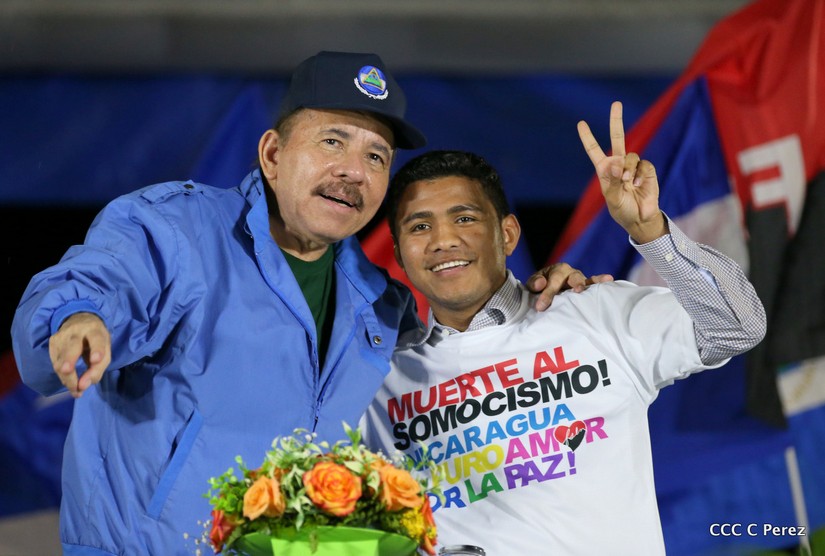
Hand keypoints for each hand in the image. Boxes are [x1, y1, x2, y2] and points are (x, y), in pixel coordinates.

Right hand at [48, 312, 110, 397]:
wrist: (78, 320)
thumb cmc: (95, 339)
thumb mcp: (105, 349)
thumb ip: (98, 368)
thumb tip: (83, 386)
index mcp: (94, 330)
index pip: (96, 339)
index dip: (96, 349)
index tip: (96, 360)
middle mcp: (76, 331)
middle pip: (72, 348)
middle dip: (70, 363)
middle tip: (74, 381)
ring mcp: (61, 336)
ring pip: (61, 360)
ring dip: (68, 379)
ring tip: (76, 391)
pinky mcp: (52, 342)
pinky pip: (55, 363)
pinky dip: (62, 376)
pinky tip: (69, 383)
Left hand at [526, 263, 613, 310]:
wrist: (545, 290)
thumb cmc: (540, 288)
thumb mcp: (533, 285)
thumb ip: (534, 283)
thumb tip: (540, 283)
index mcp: (556, 270)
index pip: (553, 281)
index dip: (547, 294)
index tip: (540, 307)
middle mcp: (570, 272)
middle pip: (572, 278)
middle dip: (574, 284)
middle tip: (576, 291)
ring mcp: (580, 279)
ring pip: (584, 281)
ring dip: (586, 285)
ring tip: (586, 289)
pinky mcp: (587, 287)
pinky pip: (594, 283)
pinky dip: (601, 281)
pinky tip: (609, 279)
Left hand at [578, 101, 666, 243]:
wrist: (639, 218)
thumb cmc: (622, 210)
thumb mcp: (612, 199)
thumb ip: (612, 182)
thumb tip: (617, 167)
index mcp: (605, 170)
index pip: (594, 150)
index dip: (588, 137)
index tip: (581, 123)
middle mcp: (619, 164)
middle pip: (617, 138)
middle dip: (616, 121)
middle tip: (616, 103)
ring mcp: (633, 166)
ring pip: (631, 156)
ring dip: (628, 168)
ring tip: (628, 182)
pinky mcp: (647, 170)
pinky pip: (643, 165)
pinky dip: (640, 174)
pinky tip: (638, 185)